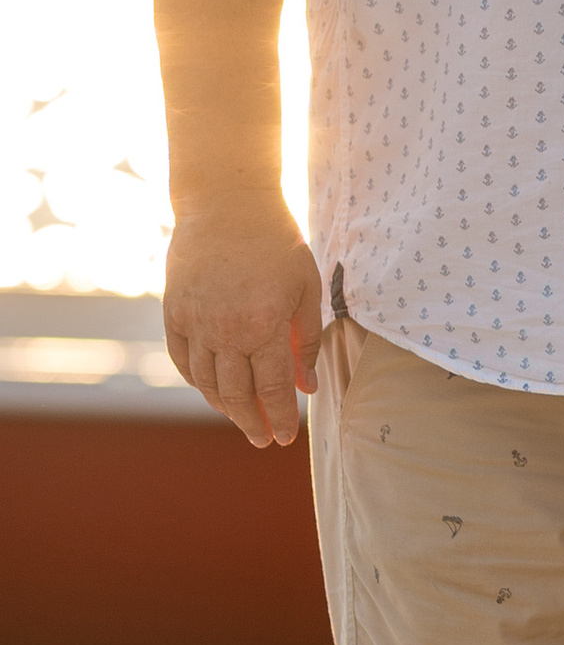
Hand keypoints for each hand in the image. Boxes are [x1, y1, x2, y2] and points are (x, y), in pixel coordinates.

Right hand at [163, 195, 325, 447]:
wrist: (226, 205)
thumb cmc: (277, 244)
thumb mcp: (306, 288)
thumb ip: (306, 341)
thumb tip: (308, 387)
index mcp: (264, 325)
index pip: (273, 388)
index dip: (280, 417)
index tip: (285, 438)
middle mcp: (226, 331)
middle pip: (237, 394)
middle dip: (252, 422)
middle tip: (262, 439)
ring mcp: (195, 322)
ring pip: (207, 382)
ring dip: (224, 407)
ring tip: (241, 418)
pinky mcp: (174, 312)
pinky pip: (183, 360)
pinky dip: (197, 381)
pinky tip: (212, 389)